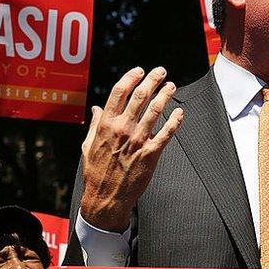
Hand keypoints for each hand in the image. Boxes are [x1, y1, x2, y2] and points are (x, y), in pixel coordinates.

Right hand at [80, 67, 183, 231]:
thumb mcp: (88, 146)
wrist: (106, 197)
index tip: (139, 71)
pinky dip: (175, 120)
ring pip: (155, 110)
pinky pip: (167, 132)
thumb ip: (95, 125)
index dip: (131, 77)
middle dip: (153, 80)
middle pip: (140, 96)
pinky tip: (180, 113)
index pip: (120, 92)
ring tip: (172, 87)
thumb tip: (97, 109)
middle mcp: (122, 128)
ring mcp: (138, 140)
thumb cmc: (96, 172)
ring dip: (166, 95)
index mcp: (106, 124)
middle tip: (161, 72)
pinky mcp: (151, 153)